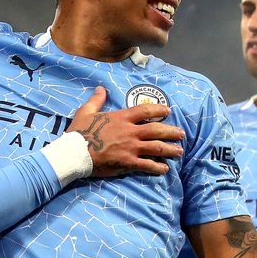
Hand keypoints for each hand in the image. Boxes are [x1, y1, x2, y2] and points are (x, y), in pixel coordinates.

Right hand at [69, 86, 184, 176]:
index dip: (159, 110)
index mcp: (122, 118)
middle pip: (157, 130)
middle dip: (171, 132)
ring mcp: (131, 148)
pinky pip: (147, 165)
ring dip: (170, 149)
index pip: (145, 111)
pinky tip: (165, 169)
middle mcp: (130, 132)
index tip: (168, 111)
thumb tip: (100, 88)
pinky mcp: (128, 162)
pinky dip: (158, 167)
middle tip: (181, 134)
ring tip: (179, 151)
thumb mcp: (86, 111)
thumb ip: (96, 100)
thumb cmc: (79, 132)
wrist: (74, 153)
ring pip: (157, 148)